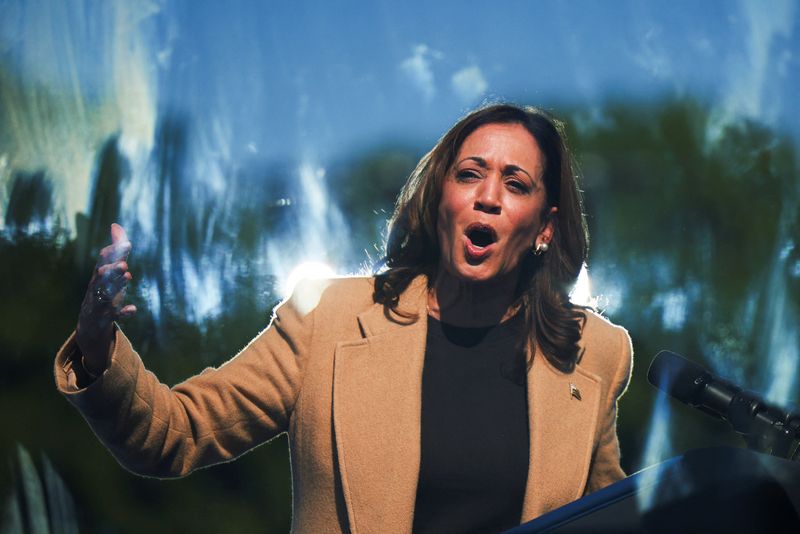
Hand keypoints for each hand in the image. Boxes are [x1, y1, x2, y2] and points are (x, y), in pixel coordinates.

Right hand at [76, 223, 136, 374]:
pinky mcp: (104, 318)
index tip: (126, 245)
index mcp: (97, 275)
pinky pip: (113, 316)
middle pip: (102, 277)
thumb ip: (115, 250)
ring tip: (128, 275)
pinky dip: (123, 312)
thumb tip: (116, 225)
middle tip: (124, 264)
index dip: (114, 253)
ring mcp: (99, 303)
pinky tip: (133, 309)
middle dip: (111, 269)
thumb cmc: (102, 292)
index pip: (103, 262)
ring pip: (106, 294)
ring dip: (117, 285)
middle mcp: (96, 288)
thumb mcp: (109, 272)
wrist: (89, 325)